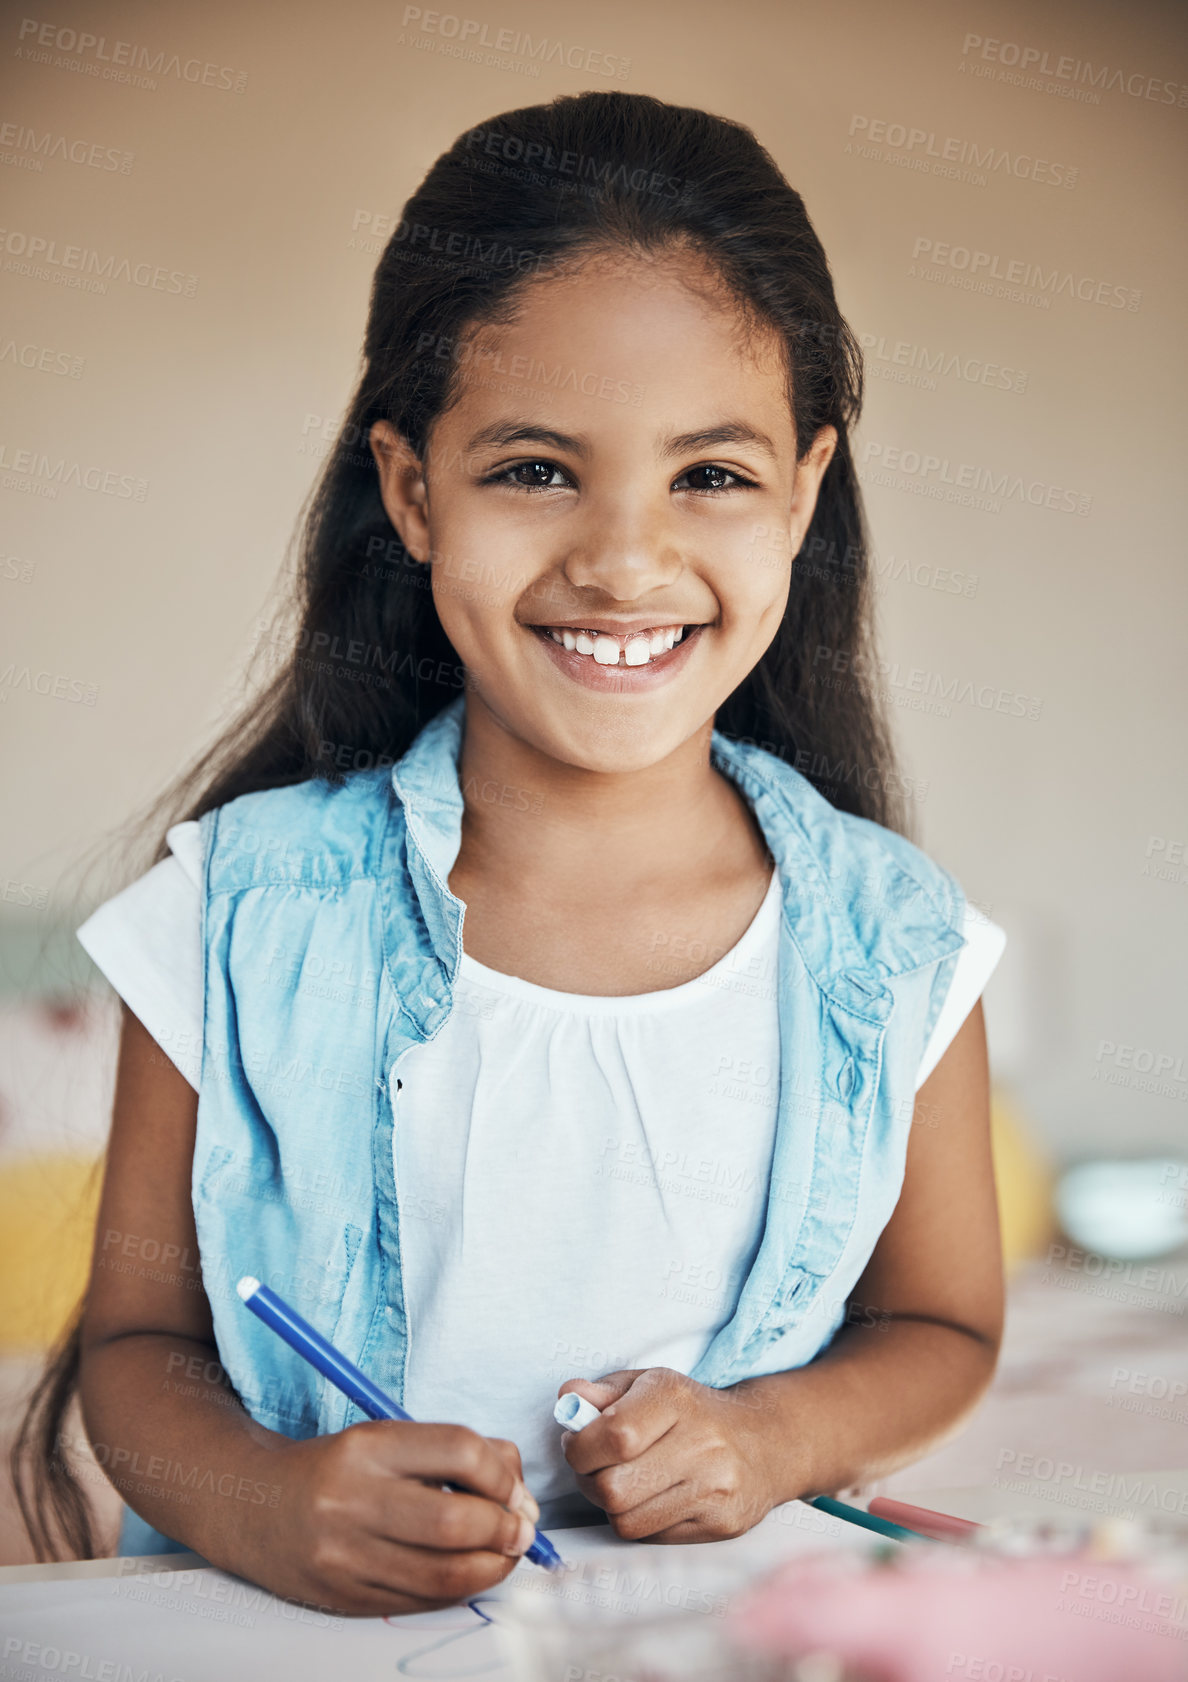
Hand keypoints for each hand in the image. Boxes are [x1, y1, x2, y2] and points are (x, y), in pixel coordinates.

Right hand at [247, 1420, 539, 1615]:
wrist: (256, 1507)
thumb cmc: (336, 1468)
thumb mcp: (387, 1437)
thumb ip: (455, 1450)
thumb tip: (517, 1485)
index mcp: (368, 1446)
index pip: (461, 1451)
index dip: (504, 1473)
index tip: (515, 1486)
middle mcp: (353, 1501)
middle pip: (457, 1521)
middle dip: (507, 1528)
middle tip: (522, 1527)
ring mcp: (347, 1556)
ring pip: (445, 1573)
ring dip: (494, 1566)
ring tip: (506, 1552)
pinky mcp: (345, 1597)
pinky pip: (422, 1601)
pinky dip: (460, 1589)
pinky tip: (469, 1572)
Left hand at [557, 1368, 782, 1542]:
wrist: (764, 1442)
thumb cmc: (692, 1411)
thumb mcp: (648, 1384)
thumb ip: (603, 1392)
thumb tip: (568, 1398)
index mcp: (675, 1398)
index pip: (613, 1436)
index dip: (580, 1448)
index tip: (578, 1444)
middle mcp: (701, 1444)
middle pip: (612, 1488)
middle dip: (590, 1481)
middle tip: (597, 1468)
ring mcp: (715, 1489)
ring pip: (627, 1521)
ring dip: (613, 1506)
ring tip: (627, 1482)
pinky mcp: (722, 1525)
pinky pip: (652, 1538)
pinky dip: (640, 1522)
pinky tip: (653, 1498)